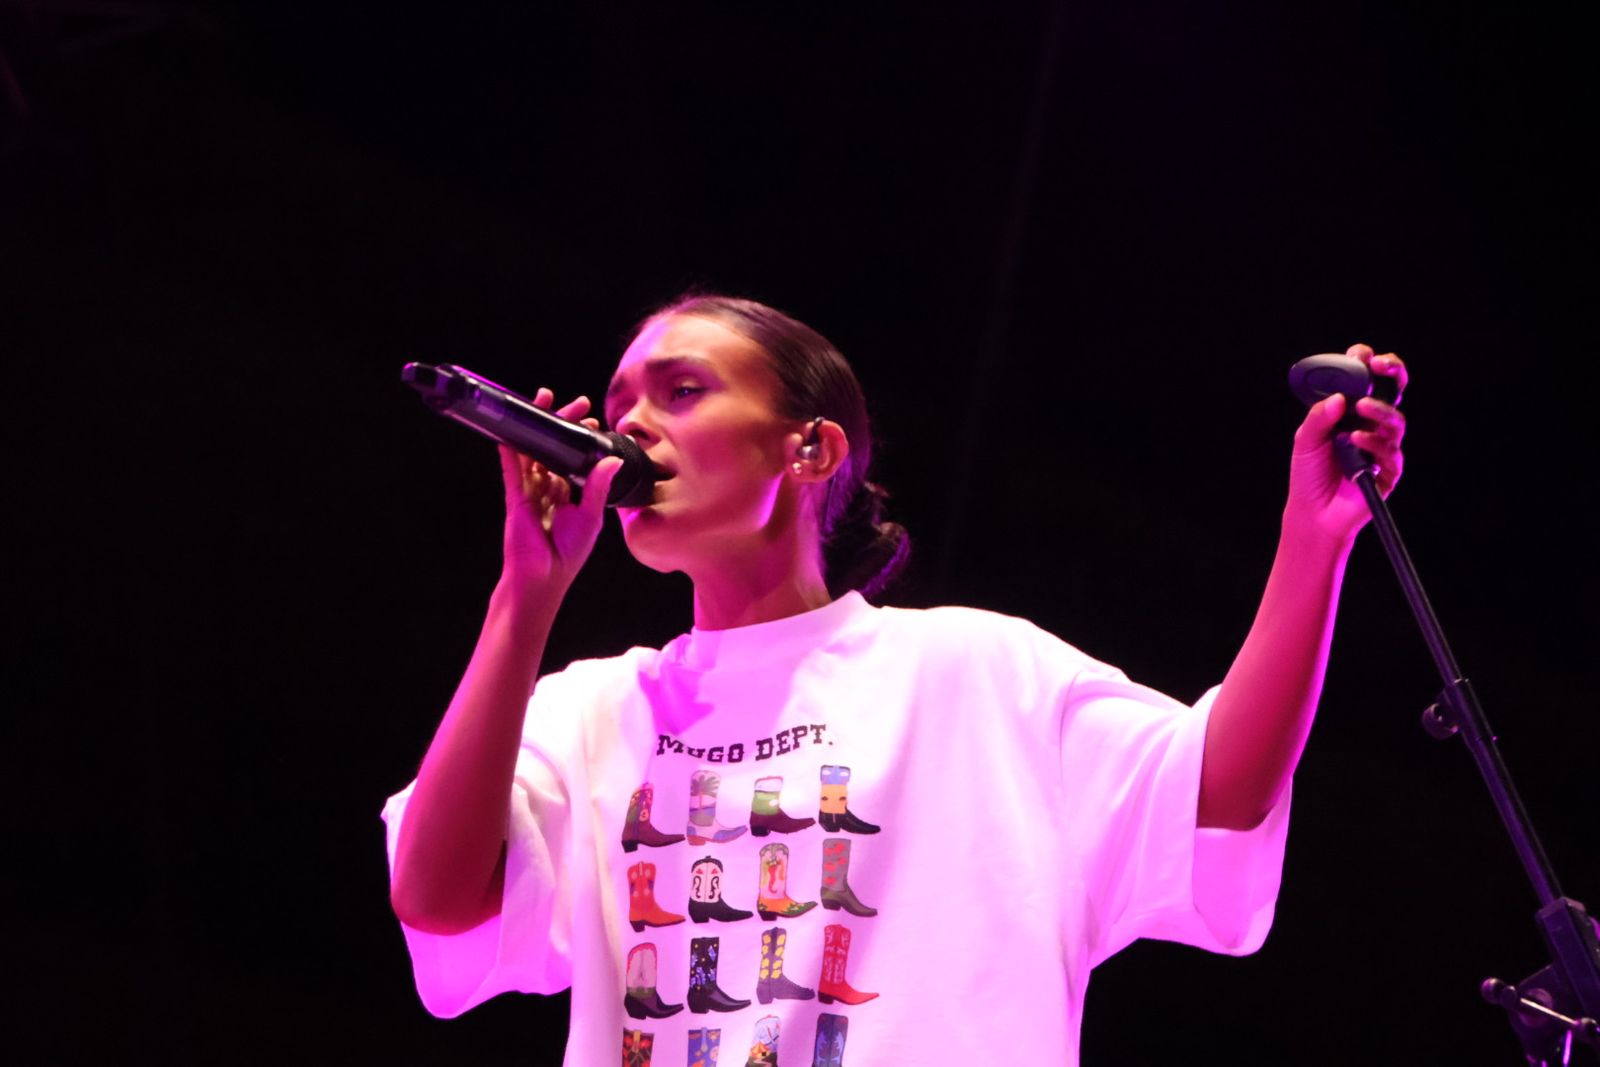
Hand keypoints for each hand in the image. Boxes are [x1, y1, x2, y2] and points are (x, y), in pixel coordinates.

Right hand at [497, 389, 621, 593]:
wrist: (544, 576)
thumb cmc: (567, 553)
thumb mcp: (590, 517)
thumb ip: (598, 488)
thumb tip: (613, 461)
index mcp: (567, 493)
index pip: (573, 458)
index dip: (580, 439)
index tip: (593, 421)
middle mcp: (548, 488)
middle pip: (552, 448)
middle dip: (561, 424)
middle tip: (575, 404)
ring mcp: (530, 490)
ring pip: (532, 451)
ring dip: (537, 426)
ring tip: (544, 399)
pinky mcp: (515, 497)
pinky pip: (511, 468)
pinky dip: (510, 449)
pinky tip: (510, 431)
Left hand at [1284, 344, 1407, 541]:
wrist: (1313, 514)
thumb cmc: (1309, 475)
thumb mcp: (1305, 442)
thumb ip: (1318, 418)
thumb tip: (1338, 398)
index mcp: (1351, 414)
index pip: (1366, 381)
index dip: (1367, 364)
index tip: (1359, 354)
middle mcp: (1371, 426)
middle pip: (1393, 392)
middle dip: (1392, 373)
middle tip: (1379, 366)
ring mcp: (1383, 446)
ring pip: (1395, 419)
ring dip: (1379, 409)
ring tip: (1361, 407)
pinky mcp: (1389, 470)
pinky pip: (1390, 450)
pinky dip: (1372, 441)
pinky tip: (1356, 440)